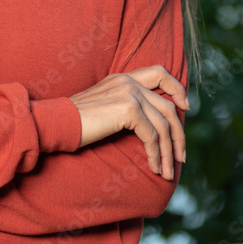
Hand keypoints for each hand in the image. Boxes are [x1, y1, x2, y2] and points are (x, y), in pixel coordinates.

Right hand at [68, 65, 187, 179]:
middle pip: (167, 106)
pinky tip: (154, 168)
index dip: (177, 88)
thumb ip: (125, 106)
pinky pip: (152, 136)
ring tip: (167, 171)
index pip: (159, 72)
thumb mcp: (104, 106)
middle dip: (178, 134)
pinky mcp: (128, 109)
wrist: (56, 122)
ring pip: (163, 124)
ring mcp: (129, 93)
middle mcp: (128, 81)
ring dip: (168, 151)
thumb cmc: (75, 121)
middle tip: (180, 157)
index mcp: (122, 78)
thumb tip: (148, 125)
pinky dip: (156, 155)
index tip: (185, 107)